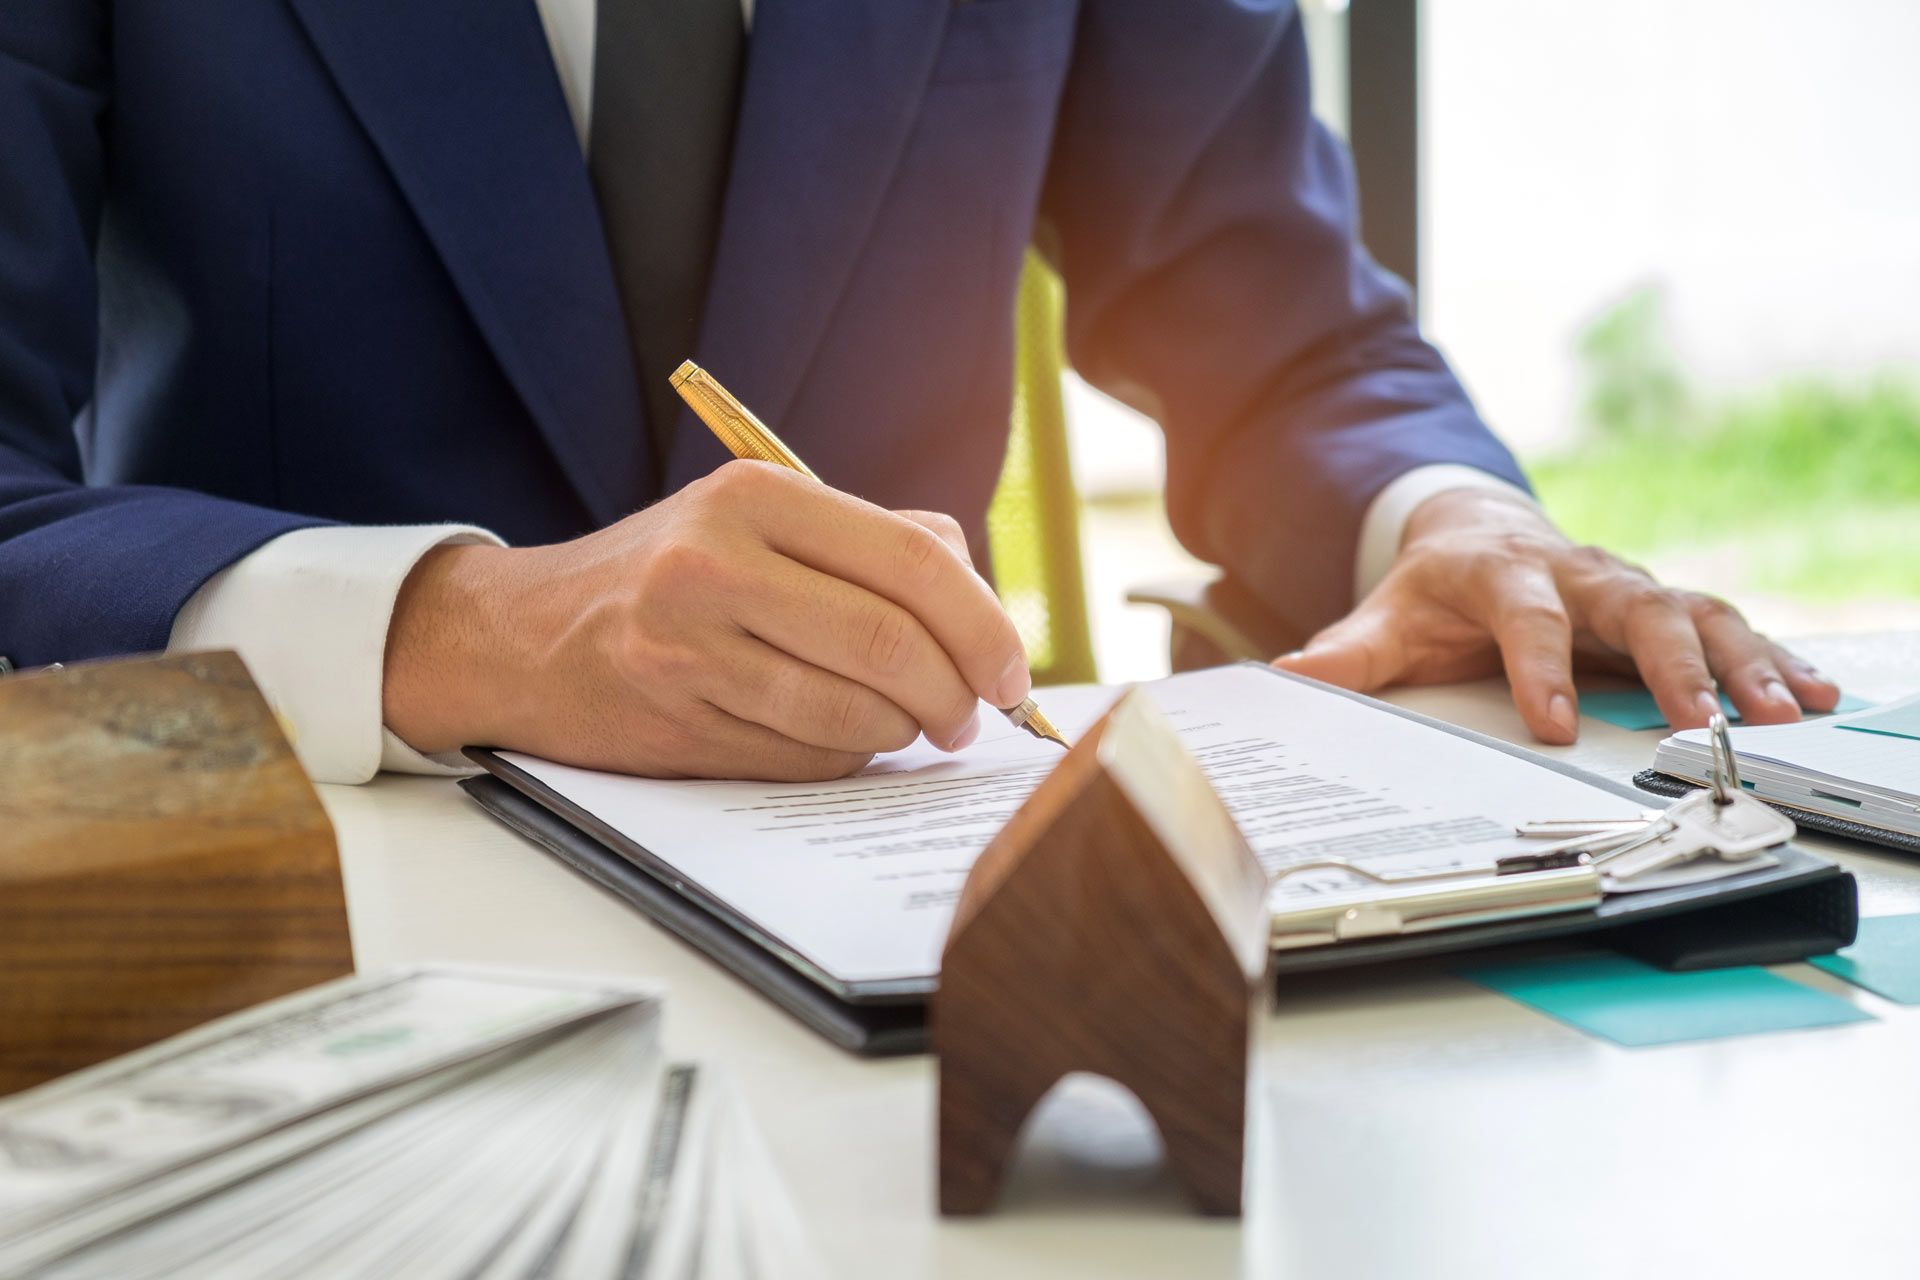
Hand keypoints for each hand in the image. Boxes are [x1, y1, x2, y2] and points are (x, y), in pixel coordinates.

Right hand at [383, 460, 1030, 779]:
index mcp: (755, 494)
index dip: (984, 625)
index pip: (914, 560)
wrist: (524, 635)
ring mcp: (690, 647)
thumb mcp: (755, 520)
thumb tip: (976, 589)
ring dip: (906, 734)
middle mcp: (717, 562)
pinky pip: (806, 755)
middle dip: (959, 693)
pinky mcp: (677, 720)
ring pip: (856, 711)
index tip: (1011, 669)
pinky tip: (844, 737)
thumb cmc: (665, 575)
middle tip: (974, 715)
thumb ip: (868, 540)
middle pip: (893, 642)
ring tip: (914, 727)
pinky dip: (848, 756)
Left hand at [1272, 487, 1839, 744]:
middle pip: (1636, 607)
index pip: (1526, 618)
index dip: (1540, 668)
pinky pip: (1728, 629)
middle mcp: (1579, 575)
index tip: (1550, 724)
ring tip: (1782, 716)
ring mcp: (1628, 589)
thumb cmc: (1434, 587)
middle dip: (1673, 664)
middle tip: (1704, 724)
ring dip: (1743, 665)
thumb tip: (1286, 675)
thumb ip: (1345, 653)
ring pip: (1697, 615)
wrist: (1476, 532)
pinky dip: (1774, 659)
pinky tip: (1814, 694)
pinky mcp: (1663, 608)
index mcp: (1505, 574)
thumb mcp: (1384, 616)